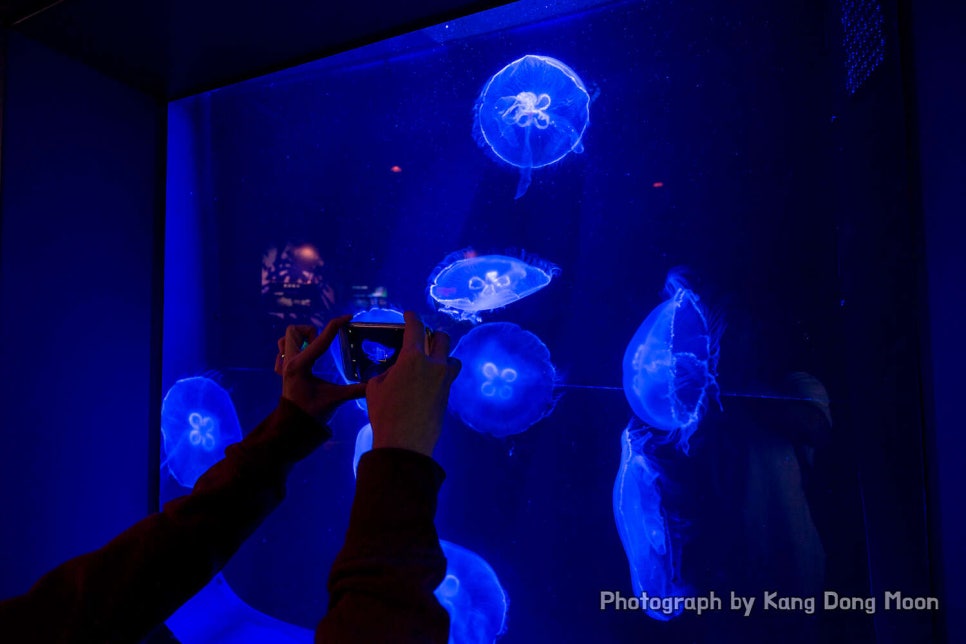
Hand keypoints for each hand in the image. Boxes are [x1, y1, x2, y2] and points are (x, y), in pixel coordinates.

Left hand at [275, 316, 366, 423]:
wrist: (293, 426)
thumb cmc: (313, 413)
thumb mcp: (335, 399)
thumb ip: (356, 390)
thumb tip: (375, 384)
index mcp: (301, 366)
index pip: (321, 339)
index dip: (336, 325)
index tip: (347, 317)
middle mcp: (289, 362)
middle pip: (295, 331)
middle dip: (311, 333)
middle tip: (322, 347)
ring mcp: (283, 365)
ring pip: (287, 337)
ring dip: (301, 339)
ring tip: (313, 353)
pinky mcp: (282, 370)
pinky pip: (283, 349)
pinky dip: (293, 350)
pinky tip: (304, 363)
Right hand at [366, 311, 460, 456]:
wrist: (405, 443)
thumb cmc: (385, 414)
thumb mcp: (375, 387)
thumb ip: (387, 371)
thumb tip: (395, 370)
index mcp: (413, 358)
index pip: (416, 328)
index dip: (412, 318)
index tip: (410, 314)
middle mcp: (433, 365)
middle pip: (443, 338)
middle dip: (433, 334)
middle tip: (424, 338)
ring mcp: (444, 381)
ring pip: (452, 358)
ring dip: (443, 356)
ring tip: (431, 361)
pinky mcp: (448, 396)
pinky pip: (448, 377)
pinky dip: (441, 374)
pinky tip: (429, 382)